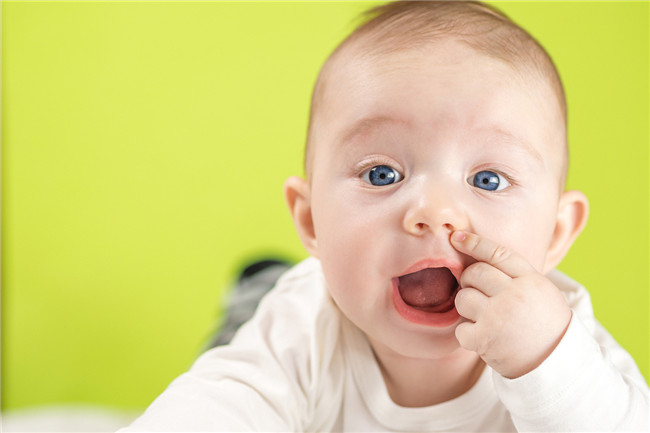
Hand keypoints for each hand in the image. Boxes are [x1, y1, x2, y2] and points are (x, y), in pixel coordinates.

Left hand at [450, 230, 571, 378]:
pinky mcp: (485, 337)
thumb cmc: (544, 325)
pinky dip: (466, 333)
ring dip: (467, 307)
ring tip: (483, 317)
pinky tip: (481, 337)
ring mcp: (498, 316)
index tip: (457, 237)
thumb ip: (516, 275)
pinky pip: (460, 327)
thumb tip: (480, 257)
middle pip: (475, 273)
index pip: (498, 253)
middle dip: (469, 281)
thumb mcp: (542, 292)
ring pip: (463, 298)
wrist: (555, 365)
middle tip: (478, 293)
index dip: (475, 243)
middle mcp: (515, 294)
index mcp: (531, 280)